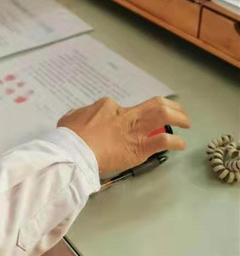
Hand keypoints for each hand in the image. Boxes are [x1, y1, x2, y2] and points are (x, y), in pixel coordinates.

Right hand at [58, 96, 189, 172]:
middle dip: (170, 105)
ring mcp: (135, 130)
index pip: (123, 107)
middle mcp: (125, 114)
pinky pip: (164, 141)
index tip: (131, 122)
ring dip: (178, 118)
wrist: (75, 151)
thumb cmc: (70, 137)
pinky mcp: (141, 147)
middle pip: (154, 104)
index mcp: (107, 106)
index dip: (129, 114)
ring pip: (163, 116)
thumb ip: (78, 115)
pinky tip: (180, 144)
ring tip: (186, 123)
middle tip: (177, 111)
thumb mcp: (69, 118)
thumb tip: (77, 117)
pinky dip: (175, 141)